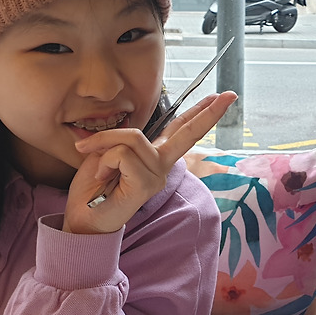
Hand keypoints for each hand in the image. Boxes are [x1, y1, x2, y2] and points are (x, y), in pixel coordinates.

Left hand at [64, 91, 237, 233]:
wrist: (84, 220)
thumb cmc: (94, 188)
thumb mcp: (104, 152)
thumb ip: (119, 140)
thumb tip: (122, 133)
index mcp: (156, 156)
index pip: (180, 129)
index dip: (200, 111)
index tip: (222, 96)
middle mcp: (162, 165)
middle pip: (187, 132)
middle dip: (208, 112)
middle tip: (230, 95)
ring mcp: (157, 175)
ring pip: (132, 139)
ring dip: (104, 145)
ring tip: (100, 169)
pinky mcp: (146, 184)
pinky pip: (122, 155)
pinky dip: (104, 161)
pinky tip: (102, 177)